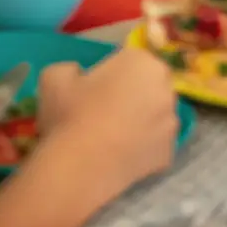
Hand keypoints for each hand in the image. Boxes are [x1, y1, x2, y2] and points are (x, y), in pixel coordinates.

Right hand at [39, 50, 177, 192]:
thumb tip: (79, 76)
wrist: (79, 168)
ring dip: (143, 118)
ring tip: (115, 135)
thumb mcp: (55, 76)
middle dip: (136, 91)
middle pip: (151, 84)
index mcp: (143, 61)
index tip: (99, 85)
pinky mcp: (169, 154)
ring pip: (157, 114)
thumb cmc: (70, 113)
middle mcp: (165, 88)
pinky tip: (122, 153)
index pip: (133, 58)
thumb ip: (72, 68)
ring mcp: (171, 122)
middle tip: (108, 108)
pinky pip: (157, 143)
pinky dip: (144, 146)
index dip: (115, 71)